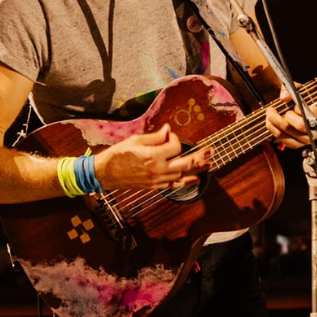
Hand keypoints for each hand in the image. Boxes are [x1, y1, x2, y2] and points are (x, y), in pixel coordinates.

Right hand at [93, 124, 210, 190]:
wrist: (105, 173)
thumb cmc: (118, 155)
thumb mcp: (135, 140)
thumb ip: (154, 136)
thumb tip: (168, 130)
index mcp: (153, 155)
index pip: (175, 146)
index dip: (175, 138)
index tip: (169, 135)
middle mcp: (158, 169)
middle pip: (186, 162)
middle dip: (200, 156)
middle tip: (210, 150)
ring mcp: (158, 179)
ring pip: (183, 174)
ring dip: (197, 169)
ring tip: (209, 164)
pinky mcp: (155, 186)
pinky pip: (175, 185)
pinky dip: (186, 182)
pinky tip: (195, 179)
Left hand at [264, 86, 316, 148]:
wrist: (288, 106)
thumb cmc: (296, 98)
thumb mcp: (296, 88)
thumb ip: (290, 88)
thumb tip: (284, 97)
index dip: (307, 111)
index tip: (296, 106)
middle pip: (302, 126)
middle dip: (288, 116)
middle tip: (283, 110)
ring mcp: (306, 139)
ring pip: (290, 133)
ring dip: (276, 122)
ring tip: (270, 112)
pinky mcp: (295, 144)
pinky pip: (282, 139)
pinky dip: (273, 129)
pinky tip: (269, 121)